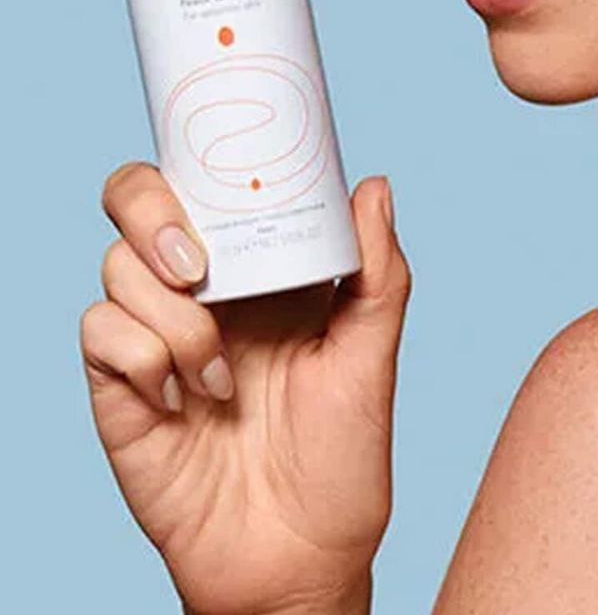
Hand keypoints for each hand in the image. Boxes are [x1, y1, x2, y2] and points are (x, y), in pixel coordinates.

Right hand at [79, 162, 410, 614]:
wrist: (301, 558)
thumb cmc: (344, 455)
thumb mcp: (373, 355)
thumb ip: (378, 270)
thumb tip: (374, 184)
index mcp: (262, 268)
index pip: (207, 183)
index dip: (199, 156)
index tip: (226, 159)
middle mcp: (203, 291)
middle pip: (137, 201)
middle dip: (154, 212)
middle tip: (200, 265)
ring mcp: (157, 337)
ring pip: (118, 268)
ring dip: (173, 315)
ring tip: (221, 373)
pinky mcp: (121, 390)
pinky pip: (101, 334)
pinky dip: (143, 356)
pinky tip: (184, 398)